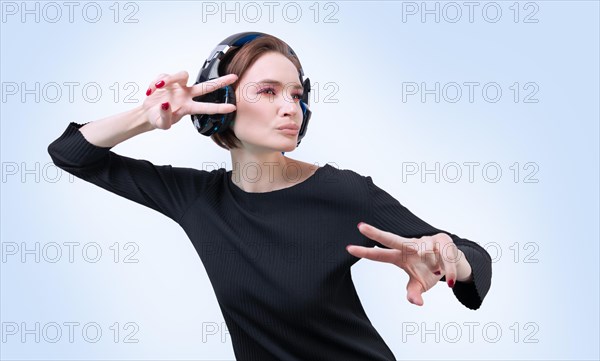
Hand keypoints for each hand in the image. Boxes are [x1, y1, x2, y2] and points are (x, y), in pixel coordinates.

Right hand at [143, 71, 237, 129]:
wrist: (147, 113)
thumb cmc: (158, 119)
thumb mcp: (161, 123)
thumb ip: (165, 116)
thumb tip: (166, 104)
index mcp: (188, 107)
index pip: (206, 107)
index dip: (219, 108)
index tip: (233, 108)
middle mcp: (187, 95)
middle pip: (206, 86)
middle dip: (220, 82)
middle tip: (234, 77)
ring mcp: (179, 86)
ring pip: (182, 74)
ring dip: (170, 78)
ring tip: (158, 87)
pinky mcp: (168, 80)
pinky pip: (164, 76)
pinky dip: (156, 82)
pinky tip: (150, 91)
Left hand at [347, 222, 471, 305]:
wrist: (454, 262)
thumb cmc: (430, 271)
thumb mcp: (421, 284)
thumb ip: (415, 292)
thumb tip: (415, 303)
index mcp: (401, 257)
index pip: (381, 255)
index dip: (366, 253)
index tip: (349, 248)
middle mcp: (410, 246)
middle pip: (392, 239)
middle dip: (376, 233)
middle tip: (360, 226)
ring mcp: (425, 241)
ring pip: (425, 250)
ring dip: (434, 264)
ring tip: (437, 272)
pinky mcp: (442, 239)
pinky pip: (444, 256)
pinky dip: (448, 269)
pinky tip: (450, 278)